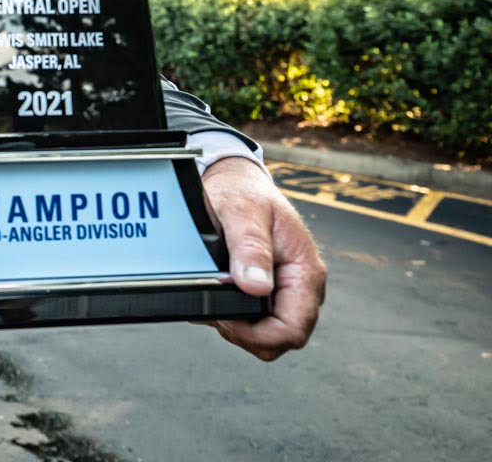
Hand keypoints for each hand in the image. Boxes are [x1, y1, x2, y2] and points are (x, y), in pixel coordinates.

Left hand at [202, 157, 327, 360]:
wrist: (236, 181)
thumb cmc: (243, 192)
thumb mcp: (243, 212)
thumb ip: (250, 248)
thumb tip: (255, 287)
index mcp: (304, 271)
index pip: (294, 329)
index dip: (258, 335)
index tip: (226, 317)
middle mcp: (300, 285)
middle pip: (281, 338)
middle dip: (246, 334)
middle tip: (216, 312)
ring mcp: (284, 288)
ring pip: (268, 333)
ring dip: (238, 326)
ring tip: (213, 301)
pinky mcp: (267, 288)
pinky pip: (256, 317)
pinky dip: (233, 315)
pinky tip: (215, 298)